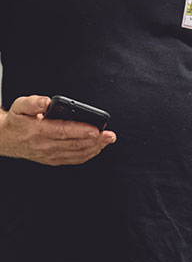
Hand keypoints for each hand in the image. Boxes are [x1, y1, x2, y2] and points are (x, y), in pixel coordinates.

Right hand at [0, 95, 115, 165]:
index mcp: (39, 131)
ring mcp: (50, 155)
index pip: (64, 131)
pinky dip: (88, 154)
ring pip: (77, 153)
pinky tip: (97, 148)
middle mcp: (46, 145)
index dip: (82, 130)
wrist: (6, 139)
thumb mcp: (19, 107)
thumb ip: (33, 102)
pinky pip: (74, 159)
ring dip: (95, 148)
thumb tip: (46, 101)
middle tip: (110, 135)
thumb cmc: (17, 121)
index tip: (96, 129)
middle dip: (96, 140)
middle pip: (75, 143)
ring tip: (107, 140)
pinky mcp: (53, 160)